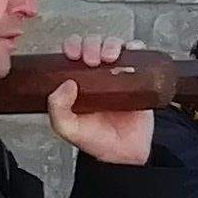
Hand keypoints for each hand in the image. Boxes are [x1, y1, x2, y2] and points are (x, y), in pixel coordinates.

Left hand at [45, 33, 156, 166]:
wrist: (125, 153)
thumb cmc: (96, 140)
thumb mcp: (68, 129)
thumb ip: (58, 110)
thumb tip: (65, 84)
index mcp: (77, 80)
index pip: (72, 52)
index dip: (72, 46)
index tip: (72, 53)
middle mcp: (97, 73)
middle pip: (93, 44)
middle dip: (91, 44)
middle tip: (92, 59)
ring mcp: (119, 73)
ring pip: (114, 45)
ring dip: (111, 44)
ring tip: (109, 58)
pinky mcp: (139, 77)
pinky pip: (139, 54)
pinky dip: (135, 47)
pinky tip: (130, 53)